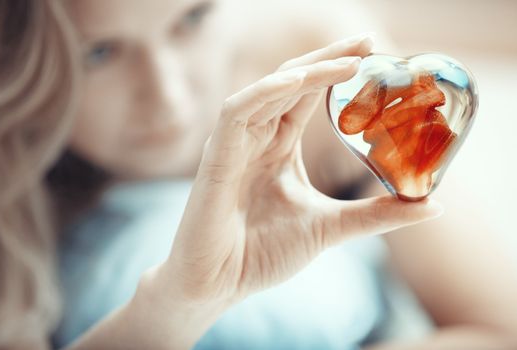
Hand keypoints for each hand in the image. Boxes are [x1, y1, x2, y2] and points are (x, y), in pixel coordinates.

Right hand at [144, 33, 442, 344]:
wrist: (220, 286)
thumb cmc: (263, 254)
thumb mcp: (331, 228)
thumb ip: (376, 214)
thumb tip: (434, 205)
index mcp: (278, 148)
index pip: (306, 97)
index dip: (335, 71)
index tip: (373, 53)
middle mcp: (256, 139)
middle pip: (289, 83)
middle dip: (326, 58)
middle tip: (367, 41)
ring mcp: (234, 146)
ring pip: (266, 90)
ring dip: (305, 71)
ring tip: (348, 60)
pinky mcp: (215, 160)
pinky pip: (235, 114)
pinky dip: (263, 94)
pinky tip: (295, 82)